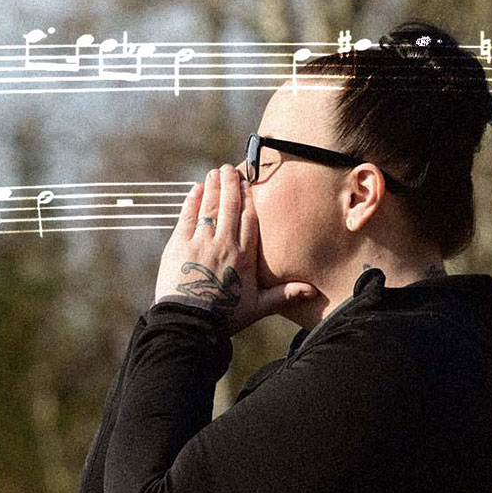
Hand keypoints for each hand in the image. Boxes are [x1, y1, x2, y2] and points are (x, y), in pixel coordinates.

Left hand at [154, 164, 315, 333]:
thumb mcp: (257, 307)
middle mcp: (224, 244)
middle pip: (230, 206)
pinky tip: (195, 190)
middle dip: (230, 184)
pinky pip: (187, 216)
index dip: (249, 199)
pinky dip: (191, 201)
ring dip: (212, 187)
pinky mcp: (178, 245)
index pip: (249, 219)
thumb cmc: (224, 318)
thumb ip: (284, 295)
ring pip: (209, 207)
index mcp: (244, 256)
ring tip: (214, 173)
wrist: (189, 323)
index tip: (248, 184)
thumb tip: (313, 292)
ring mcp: (200, 242)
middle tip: (229, 169)